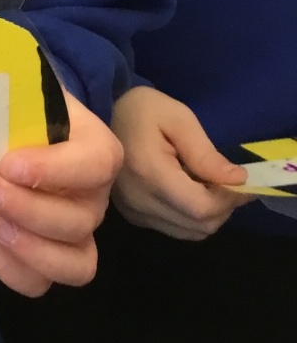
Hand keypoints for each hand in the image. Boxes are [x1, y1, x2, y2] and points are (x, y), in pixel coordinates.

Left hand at [0, 91, 121, 296]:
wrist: (3, 129)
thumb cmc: (13, 107)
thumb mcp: (16, 91)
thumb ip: (9, 93)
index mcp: (94, 148)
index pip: (97, 163)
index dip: (55, 170)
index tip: (8, 164)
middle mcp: (92, 196)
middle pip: (80, 220)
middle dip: (28, 210)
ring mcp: (74, 233)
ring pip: (76, 263)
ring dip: (31, 250)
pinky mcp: (46, 258)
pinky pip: (41, 284)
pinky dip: (13, 271)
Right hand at [110, 85, 249, 240]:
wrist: (100, 116)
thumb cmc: (141, 110)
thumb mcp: (178, 118)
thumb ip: (205, 152)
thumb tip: (237, 180)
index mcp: (149, 172)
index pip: (201, 208)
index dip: (229, 199)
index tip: (241, 180)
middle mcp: (139, 201)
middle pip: (199, 226)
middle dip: (223, 207)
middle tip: (228, 181)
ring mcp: (134, 212)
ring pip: (191, 232)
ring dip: (210, 214)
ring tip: (208, 185)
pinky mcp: (133, 216)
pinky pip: (176, 229)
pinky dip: (192, 217)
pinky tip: (189, 191)